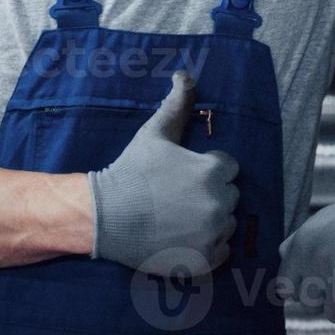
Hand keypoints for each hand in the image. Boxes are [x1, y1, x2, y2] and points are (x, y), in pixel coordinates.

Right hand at [87, 71, 239, 276]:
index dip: (206, 168)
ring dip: (211, 220)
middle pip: (229, 195)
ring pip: (227, 223)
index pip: (227, 167)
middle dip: (210, 193)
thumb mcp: (154, 133)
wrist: (105, 215)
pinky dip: (208, 246)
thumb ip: (175, 104)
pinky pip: (222, 251)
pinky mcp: (204, 260)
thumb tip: (184, 74)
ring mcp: (212, 235)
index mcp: (211, 171)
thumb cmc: (131, 171)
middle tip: (177, 195)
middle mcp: (219, 203)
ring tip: (178, 216)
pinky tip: (183, 236)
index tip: (182, 174)